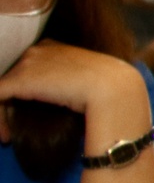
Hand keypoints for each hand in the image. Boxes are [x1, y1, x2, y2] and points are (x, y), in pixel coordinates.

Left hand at [0, 41, 149, 148]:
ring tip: (9, 135)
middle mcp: (37, 50)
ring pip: (2, 89)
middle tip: (13, 125)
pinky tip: (6, 136)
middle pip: (12, 78)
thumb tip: (64, 96)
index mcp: (54, 47)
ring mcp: (27, 64)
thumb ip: (70, 79)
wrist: (114, 90)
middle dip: (10, 102)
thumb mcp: (88, 78)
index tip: (28, 110)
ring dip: (3, 114)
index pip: (29, 68)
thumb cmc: (111, 88)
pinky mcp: (18, 81)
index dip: (24, 91)